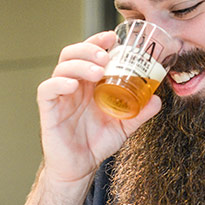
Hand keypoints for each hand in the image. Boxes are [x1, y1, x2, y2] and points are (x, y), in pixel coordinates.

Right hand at [36, 31, 161, 183]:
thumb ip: (139, 112)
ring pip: (62, 67)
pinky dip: (59, 83)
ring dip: (80, 64)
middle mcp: (73, 85)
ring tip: (98, 70)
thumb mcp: (124, 125)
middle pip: (73, 54)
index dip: (98, 41)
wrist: (80, 167)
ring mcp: (60, 96)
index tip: (112, 36)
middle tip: (107, 55)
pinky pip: (47, 90)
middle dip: (89, 48)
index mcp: (90, 83)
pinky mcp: (48, 109)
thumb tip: (157, 99)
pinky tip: (73, 85)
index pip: (89, 53)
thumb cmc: (97, 142)